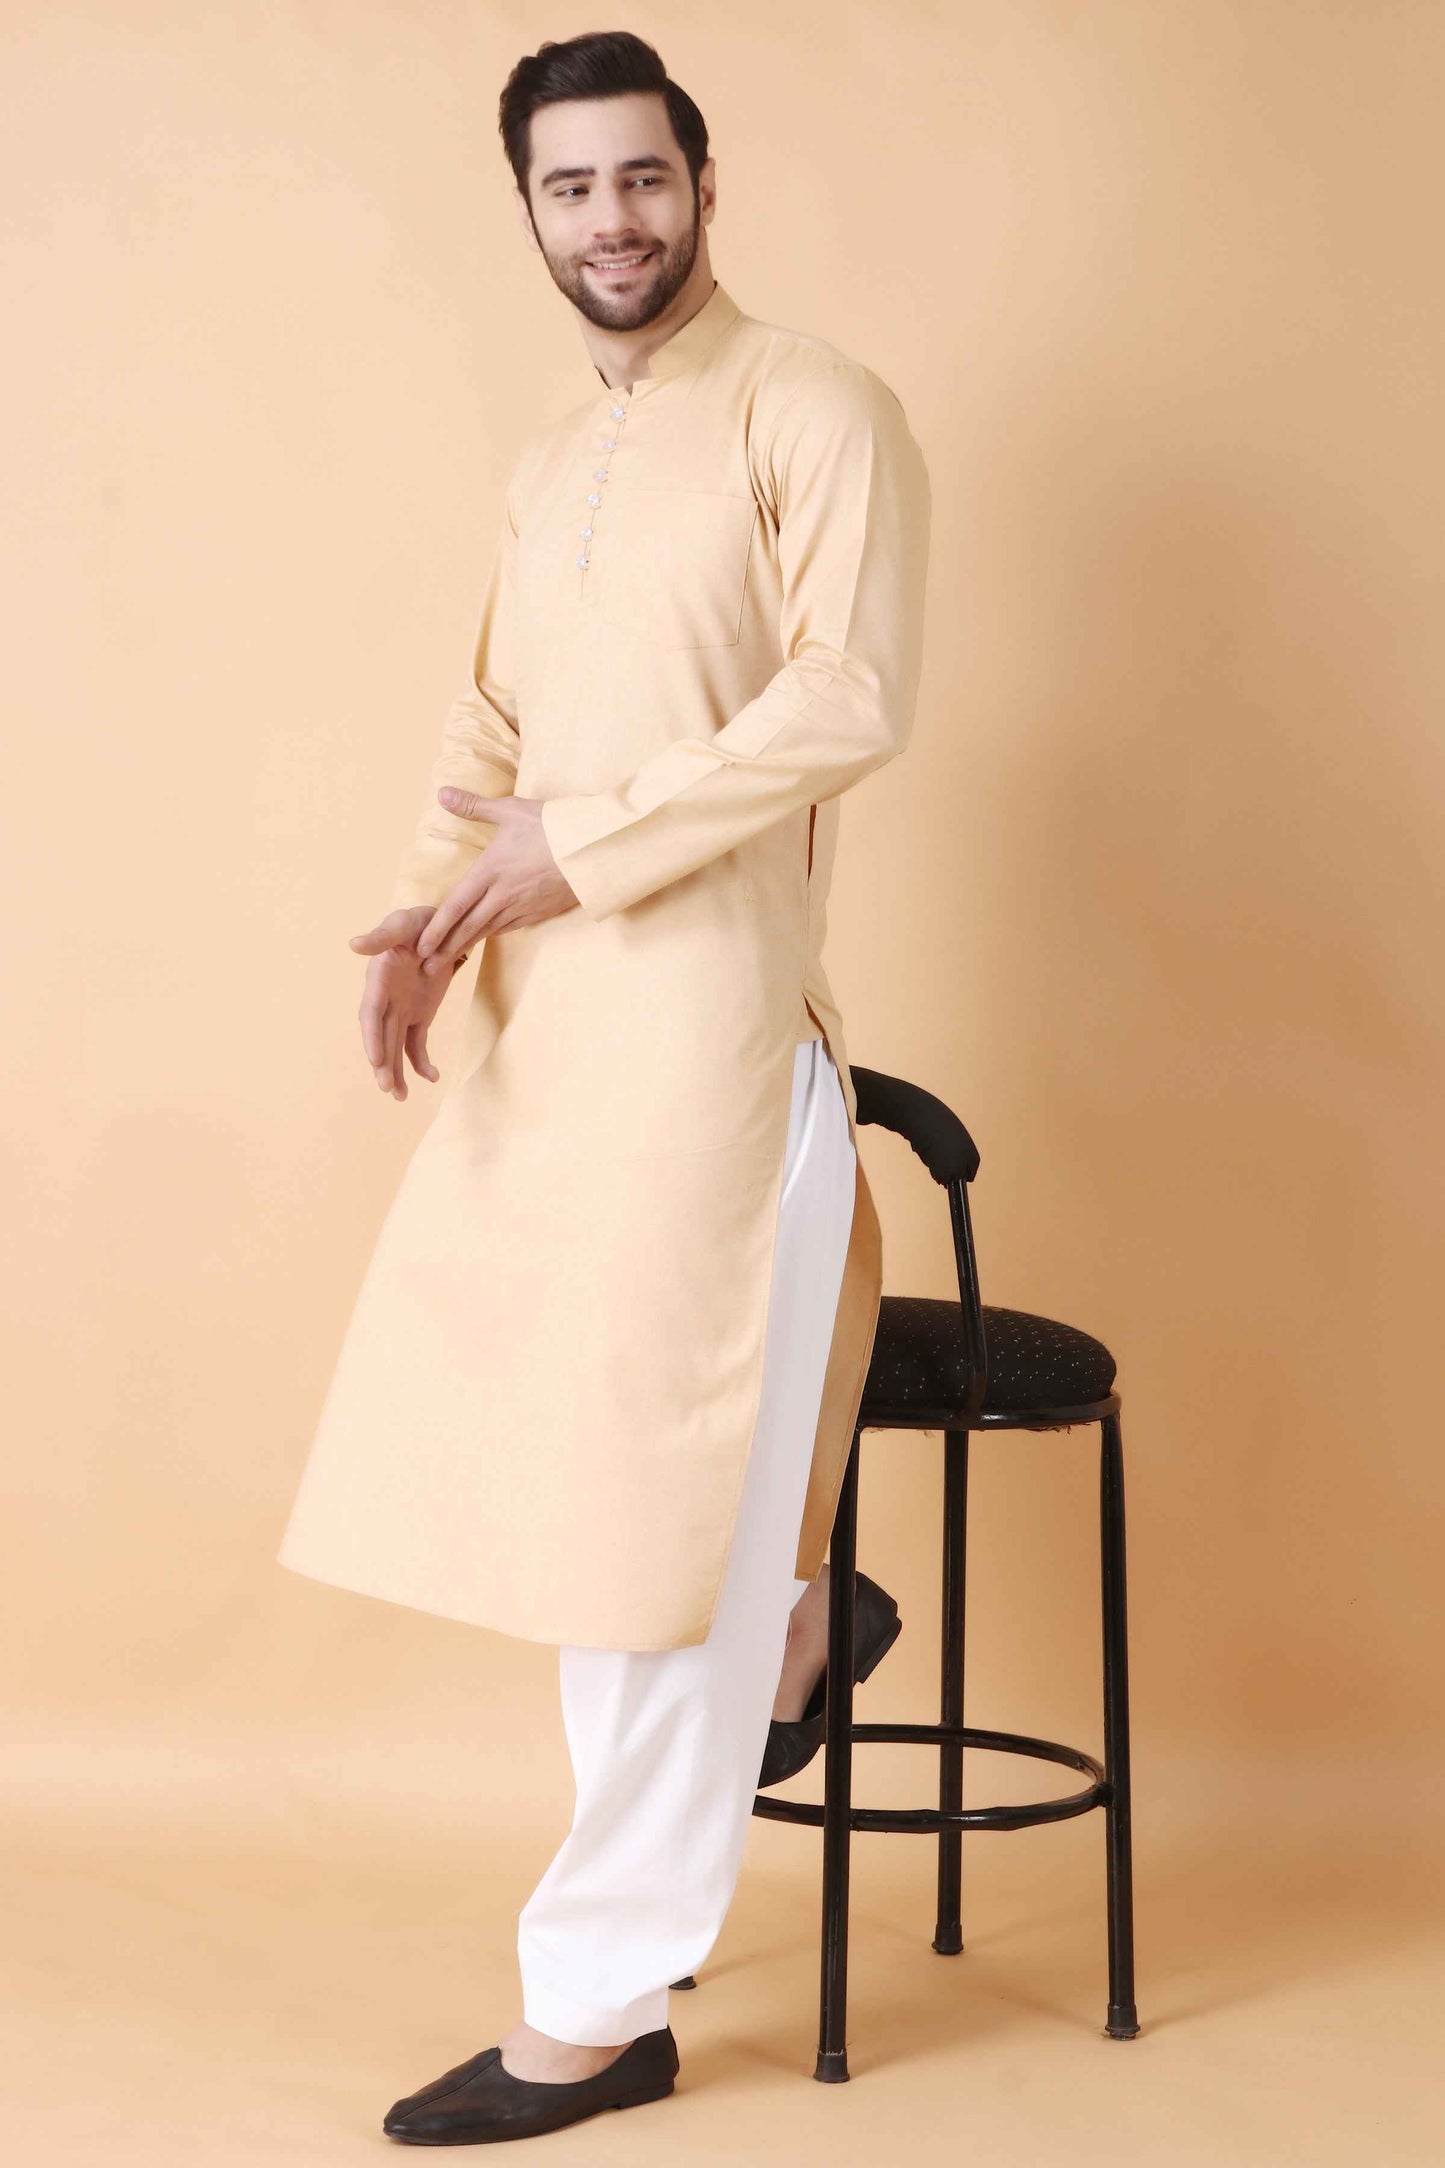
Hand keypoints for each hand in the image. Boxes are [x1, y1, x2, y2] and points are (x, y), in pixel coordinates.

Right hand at [348, 905, 465, 1100]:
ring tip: (399, 1097)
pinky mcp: (419, 1017)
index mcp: (378, 981)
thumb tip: (353, 944)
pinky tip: (432, 1078)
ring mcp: (401, 1011)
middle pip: (381, 1037)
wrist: (440, 927)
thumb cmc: (417, 922)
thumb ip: (381, 936)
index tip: (374, 1059)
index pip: (370, 1014)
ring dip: (396, 1072)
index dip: (371, 1037)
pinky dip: (422, 1063)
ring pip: (396, 1048)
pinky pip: (417, 1045)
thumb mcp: (402, 924)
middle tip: (387, 1088)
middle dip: (383, 1063)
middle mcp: (385, 1000)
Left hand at [415, 792, 577, 976]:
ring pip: (487, 931)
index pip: (456, 905)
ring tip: (448, 961)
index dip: (436, 927)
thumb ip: (473, 806)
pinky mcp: (539, 912)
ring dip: (466, 947)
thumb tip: (442, 792)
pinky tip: (484, 939)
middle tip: (428, 967)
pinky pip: (508, 928)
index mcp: (490, 871)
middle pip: (468, 927)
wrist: (594, 849)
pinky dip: (491, 936)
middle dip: (445, 948)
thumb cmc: (552, 827)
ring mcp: (521, 907)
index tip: (420, 944)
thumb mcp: (510, 810)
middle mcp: (502, 895)